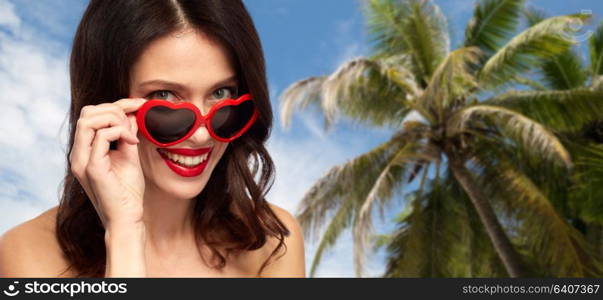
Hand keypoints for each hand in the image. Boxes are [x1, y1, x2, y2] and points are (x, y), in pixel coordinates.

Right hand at [69, 98, 146, 228]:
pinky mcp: (92, 168)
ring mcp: (82, 160)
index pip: (92, 114)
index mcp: (85, 150)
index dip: (116, 104)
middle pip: (87, 112)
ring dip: (116, 119)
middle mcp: (79, 154)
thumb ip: (127, 135)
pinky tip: (133, 143)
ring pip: (89, 120)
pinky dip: (120, 132)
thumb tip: (131, 114)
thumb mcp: (129, 156)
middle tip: (136, 121)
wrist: (127, 218)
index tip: (139, 104)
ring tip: (132, 134)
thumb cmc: (127, 192)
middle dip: (115, 108)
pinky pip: (101, 136)